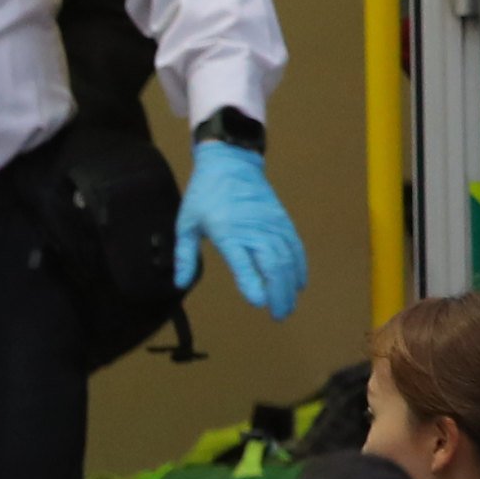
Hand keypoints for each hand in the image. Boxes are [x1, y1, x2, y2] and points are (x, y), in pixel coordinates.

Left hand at [175, 142, 304, 319]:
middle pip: (273, 264)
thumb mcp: (186, 223)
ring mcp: (272, 224)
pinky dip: (299, 266)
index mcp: (228, 231)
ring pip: (288, 258)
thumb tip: (179, 284)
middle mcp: (254, 229)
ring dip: (290, 284)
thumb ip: (184, 255)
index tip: (258, 302)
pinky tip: (298, 283)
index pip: (243, 261)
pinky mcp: (283, 220)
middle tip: (278, 316)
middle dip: (278, 292)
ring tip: (287, 307)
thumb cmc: (205, 194)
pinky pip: (295, 246)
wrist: (231, 162)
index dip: (252, 282)